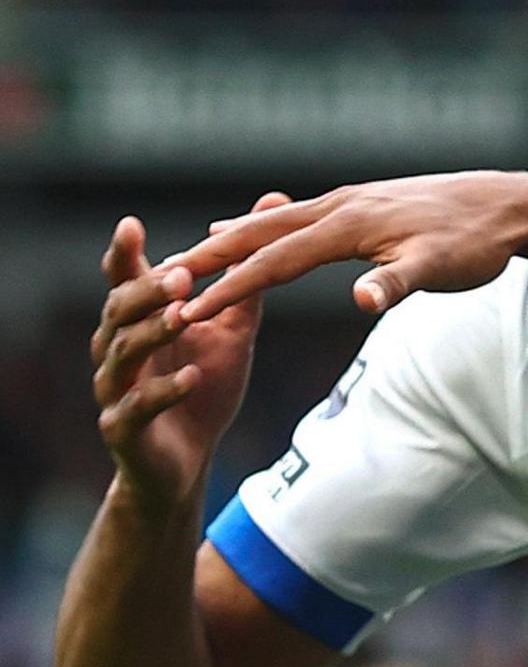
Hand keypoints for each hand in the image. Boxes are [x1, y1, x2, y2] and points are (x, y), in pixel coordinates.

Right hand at [91, 200, 282, 509]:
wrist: (187, 460)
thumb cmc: (204, 382)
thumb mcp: (230, 326)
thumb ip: (245, 273)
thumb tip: (273, 206)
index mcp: (137, 322)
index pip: (123, 282)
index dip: (123, 255)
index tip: (130, 225)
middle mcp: (116, 350)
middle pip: (119, 311)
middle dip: (148, 291)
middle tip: (181, 274)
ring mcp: (116, 391)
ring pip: (123, 354)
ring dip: (153, 332)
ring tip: (184, 315)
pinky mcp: (124, 429)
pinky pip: (138, 407)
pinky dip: (164, 390)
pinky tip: (191, 376)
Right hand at [166, 171, 527, 323]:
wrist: (509, 205)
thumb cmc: (476, 243)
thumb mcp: (441, 268)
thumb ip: (398, 284)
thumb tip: (362, 301)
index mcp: (350, 226)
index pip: (277, 262)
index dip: (231, 288)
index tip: (189, 312)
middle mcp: (343, 206)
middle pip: (265, 234)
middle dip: (215, 257)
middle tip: (163, 278)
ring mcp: (354, 201)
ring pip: (281, 222)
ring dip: (237, 238)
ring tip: (197, 252)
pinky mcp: (367, 204)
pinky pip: (303, 218)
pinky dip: (270, 227)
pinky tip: (261, 228)